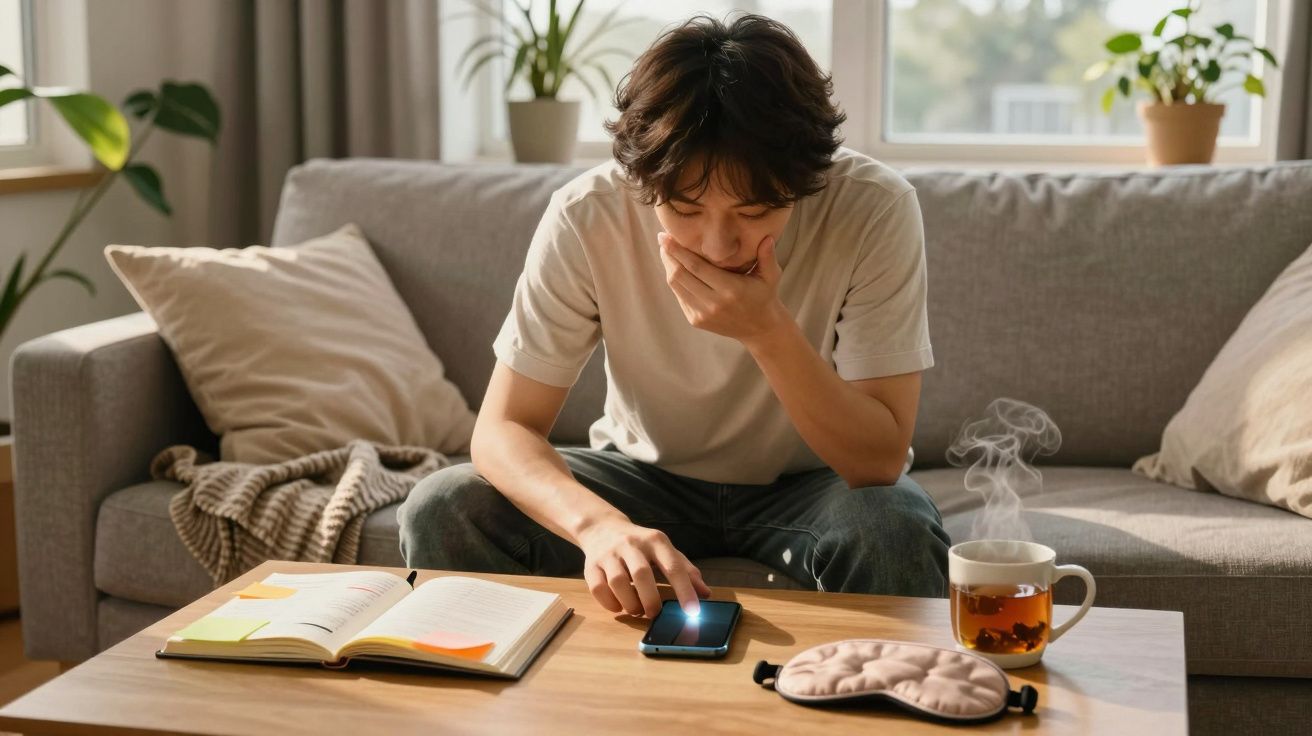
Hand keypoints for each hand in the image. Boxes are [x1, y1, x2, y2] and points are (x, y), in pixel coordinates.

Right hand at [576, 518, 711, 618]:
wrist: (602, 528)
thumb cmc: (641, 545)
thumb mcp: (665, 550)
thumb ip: (686, 570)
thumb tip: (706, 594)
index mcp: (655, 540)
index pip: (673, 566)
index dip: (685, 590)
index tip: (693, 612)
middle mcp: (631, 544)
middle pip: (642, 574)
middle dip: (651, 600)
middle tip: (655, 613)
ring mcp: (609, 554)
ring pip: (618, 582)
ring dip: (629, 603)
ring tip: (637, 610)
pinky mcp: (591, 565)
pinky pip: (598, 588)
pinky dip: (610, 603)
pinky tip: (618, 605)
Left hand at [658, 231, 788, 343]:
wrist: (759, 328)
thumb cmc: (764, 296)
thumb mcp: (771, 276)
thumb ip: (768, 256)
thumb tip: (768, 236)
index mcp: (731, 290)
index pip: (696, 267)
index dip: (678, 251)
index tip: (666, 236)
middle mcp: (714, 304)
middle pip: (680, 275)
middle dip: (668, 255)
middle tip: (663, 239)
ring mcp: (702, 314)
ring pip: (676, 286)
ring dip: (668, 267)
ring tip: (666, 251)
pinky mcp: (696, 321)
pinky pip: (680, 296)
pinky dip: (675, 280)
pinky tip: (675, 268)